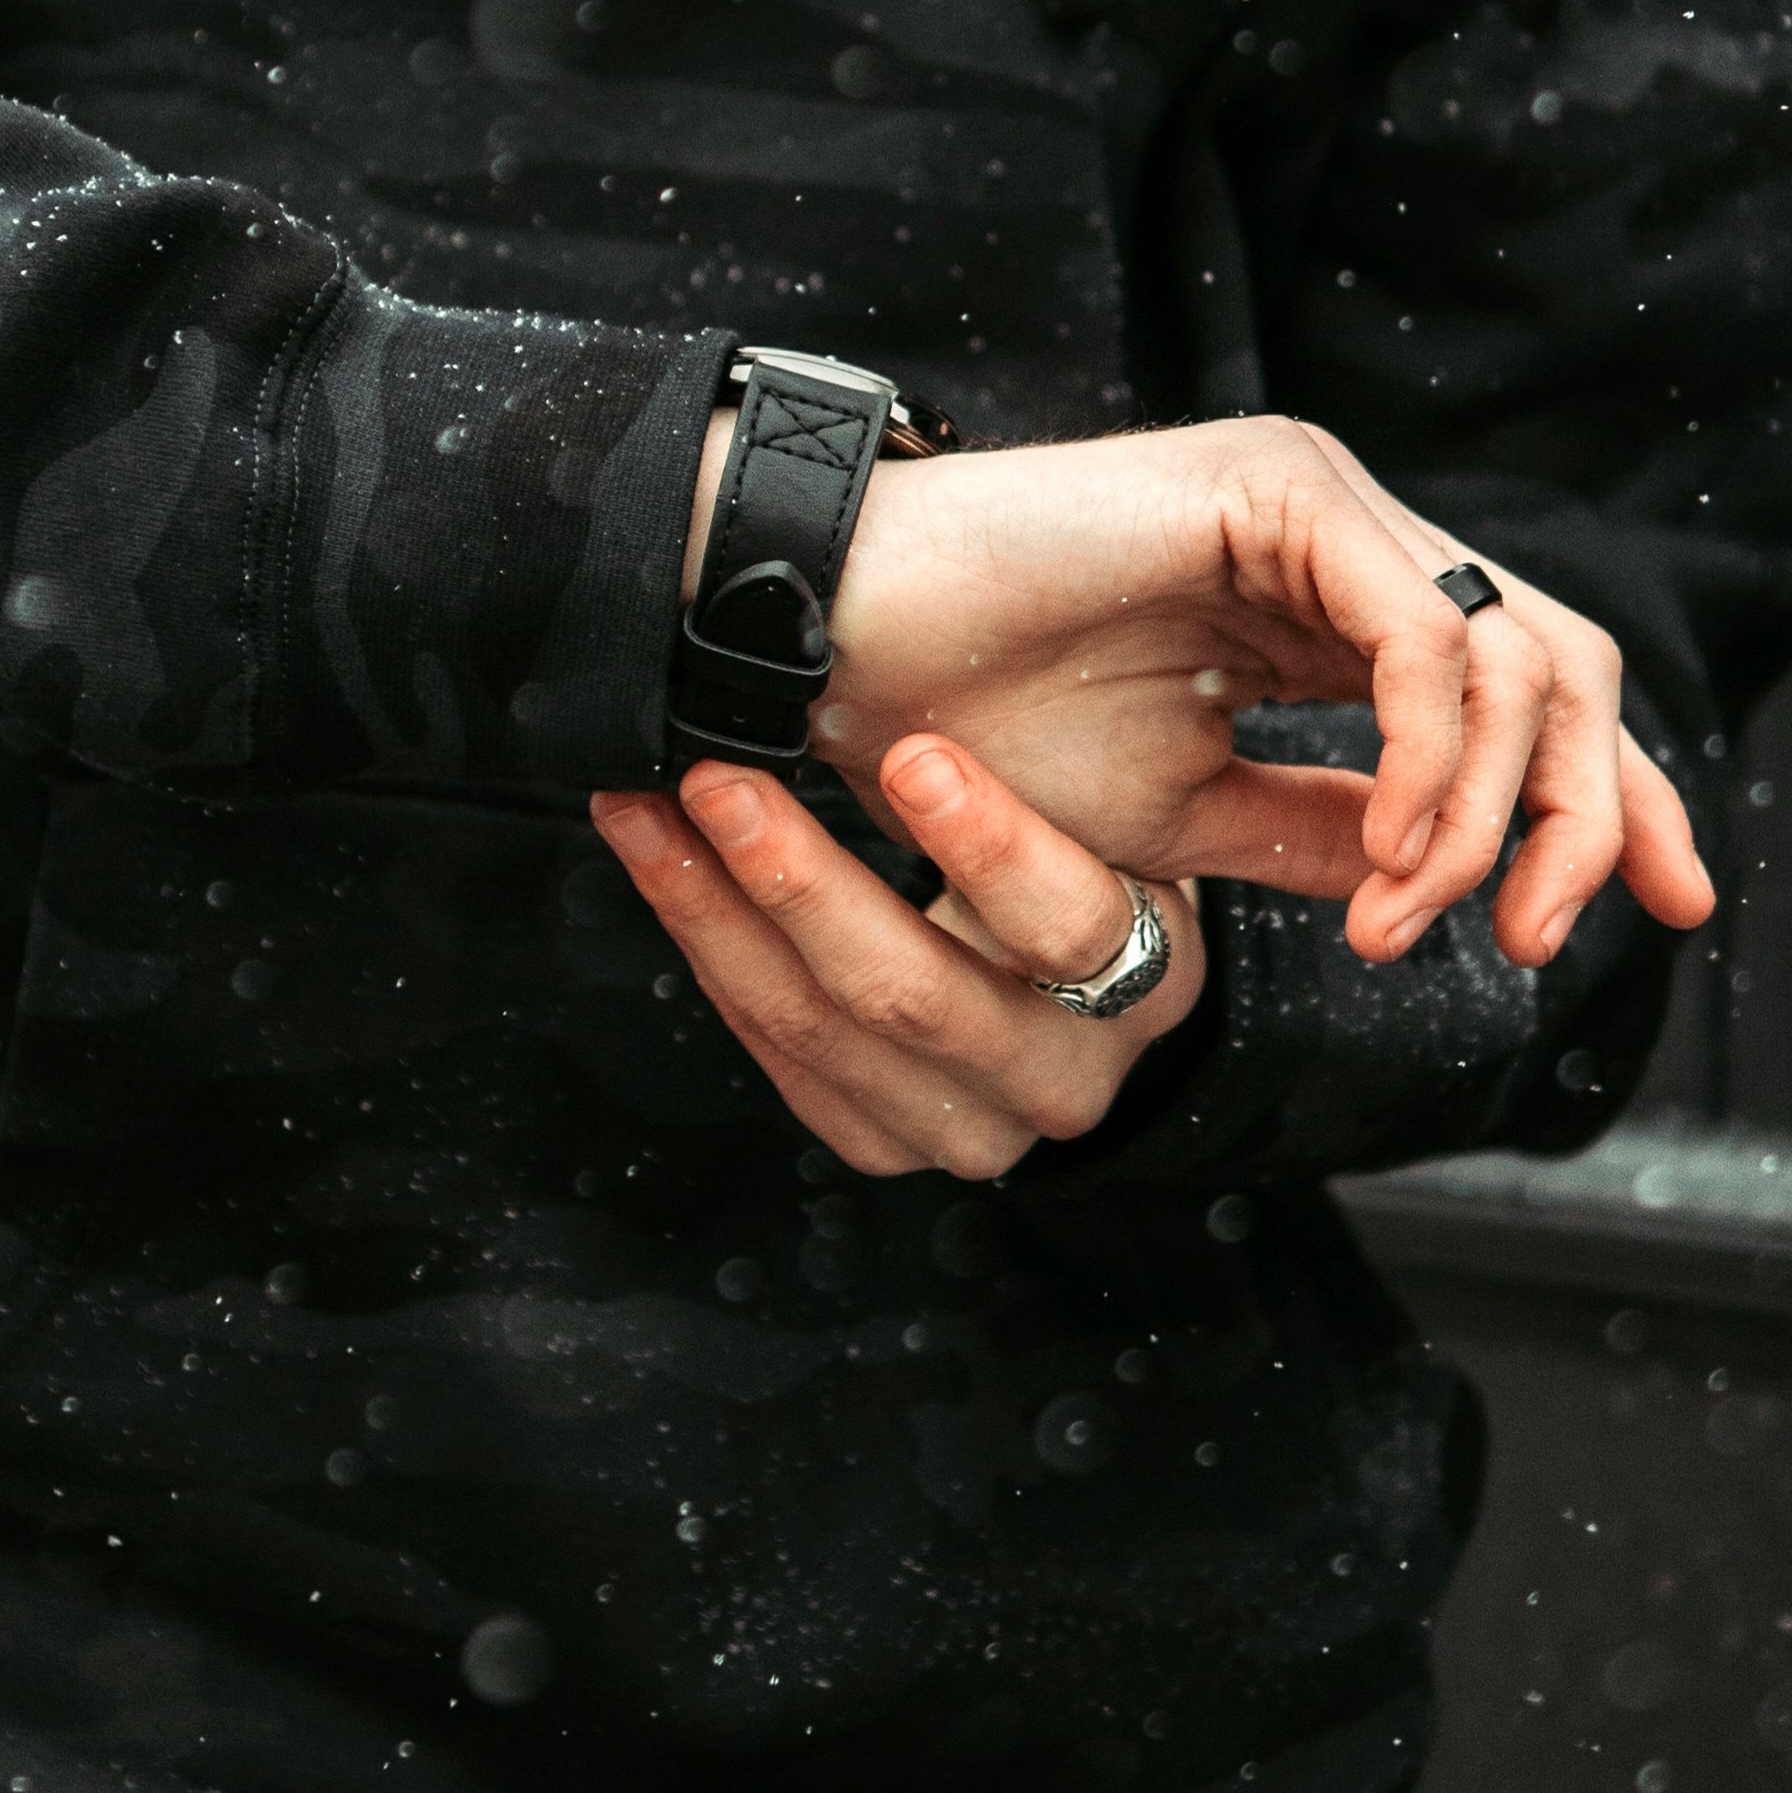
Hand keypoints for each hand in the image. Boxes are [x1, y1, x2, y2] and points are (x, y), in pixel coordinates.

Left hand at [589, 731, 1208, 1183]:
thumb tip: (1055, 649)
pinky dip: (710, 952)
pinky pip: (778, 1056)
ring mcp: (970, 1127)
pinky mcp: (888, 1143)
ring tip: (644, 811)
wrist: (1077, 990)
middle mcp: (1063, 1077)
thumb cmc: (1090, 859)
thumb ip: (1078, 760)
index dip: (989, 844)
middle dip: (798, 880)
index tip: (909, 756)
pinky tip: (663, 867)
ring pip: (819, 1030)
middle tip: (717, 780)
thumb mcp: (1119, 809)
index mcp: (1147, 980)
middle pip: (915, 994)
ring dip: (712, 910)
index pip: (1069, 924)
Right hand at [704, 409, 1708, 976]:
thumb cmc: (976, 734)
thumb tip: (1439, 889)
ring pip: (1517, 657)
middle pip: (1565, 669)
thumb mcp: (1188, 820)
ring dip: (1492, 817)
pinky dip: (1433, 763)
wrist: (842, 654)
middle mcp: (1351, 543)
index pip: (1536, 696)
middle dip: (1601, 814)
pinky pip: (1422, 637)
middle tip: (1540, 940)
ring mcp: (1323, 503)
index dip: (1622, 802)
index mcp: (1335, 613)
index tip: (1676, 914)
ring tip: (1408, 923)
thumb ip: (1325, 836)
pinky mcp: (1281, 489)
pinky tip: (1390, 857)